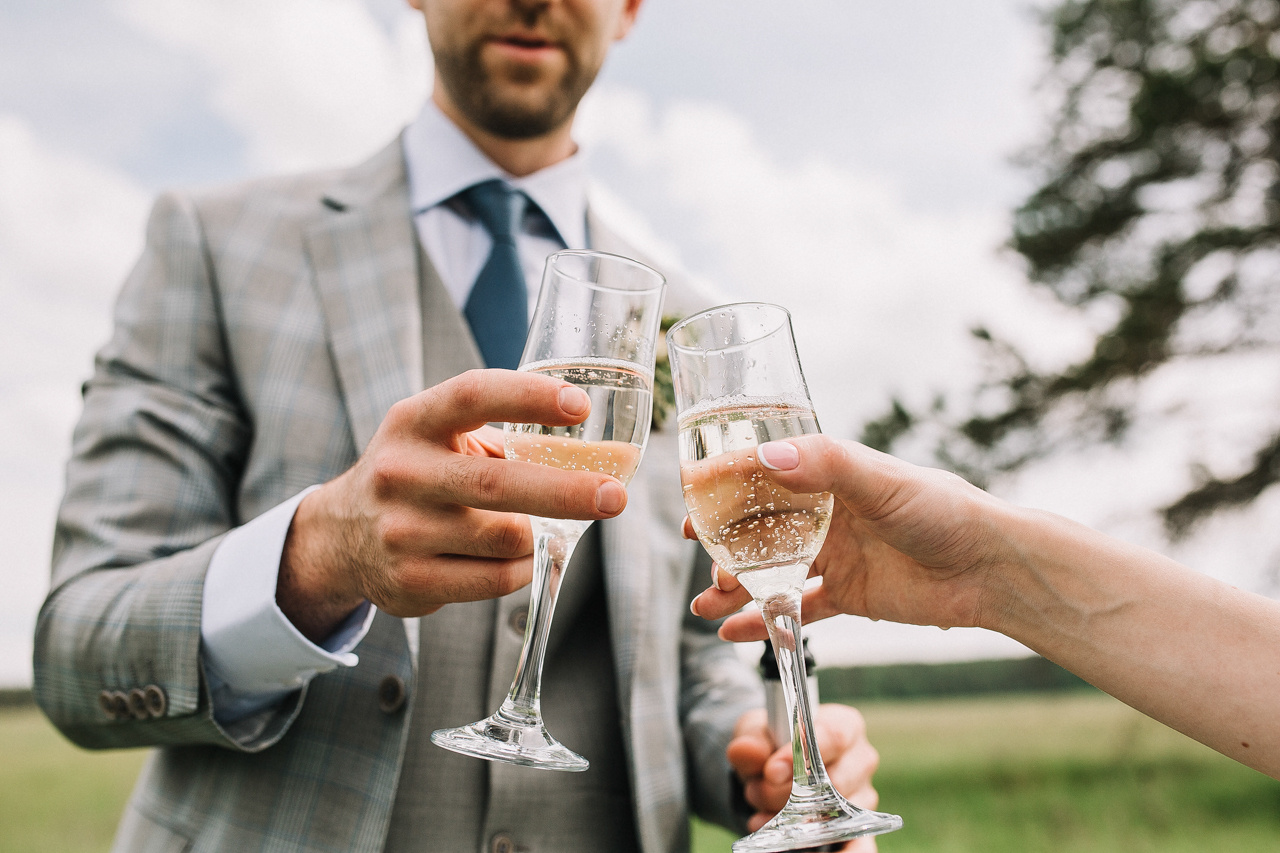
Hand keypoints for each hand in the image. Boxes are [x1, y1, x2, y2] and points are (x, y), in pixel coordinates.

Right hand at [277, 369, 629, 639]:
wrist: (341, 535)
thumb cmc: (419, 473)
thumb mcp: (443, 438)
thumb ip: (508, 439)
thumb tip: (606, 454)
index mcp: (414, 422)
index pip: (472, 396)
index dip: (528, 397)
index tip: (579, 405)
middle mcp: (401, 473)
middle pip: (496, 483)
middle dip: (565, 491)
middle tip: (614, 495)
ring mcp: (401, 531)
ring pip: (503, 538)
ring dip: (543, 534)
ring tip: (561, 524)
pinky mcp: (410, 581)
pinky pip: (494, 579)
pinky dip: (527, 568)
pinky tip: (532, 554)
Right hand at [688, 434, 1010, 641]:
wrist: (989, 569)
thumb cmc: (943, 510)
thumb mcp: (880, 480)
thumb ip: (824, 465)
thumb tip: (765, 459)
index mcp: (830, 476)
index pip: (764, 477)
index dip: (725, 488)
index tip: (692, 500)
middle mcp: (826, 515)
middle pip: (759, 528)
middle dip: (723, 544)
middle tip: (698, 557)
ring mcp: (835, 556)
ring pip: (770, 572)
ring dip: (734, 588)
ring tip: (703, 607)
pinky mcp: (848, 595)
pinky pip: (796, 610)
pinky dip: (764, 622)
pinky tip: (733, 633)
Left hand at [729, 703, 879, 847]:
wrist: (771, 770)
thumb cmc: (772, 742)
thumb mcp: (756, 733)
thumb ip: (751, 741)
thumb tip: (744, 751)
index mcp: (844, 725)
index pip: (833, 737)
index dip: (801, 754)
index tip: (771, 771)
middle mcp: (860, 760)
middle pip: (834, 782)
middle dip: (786, 793)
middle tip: (755, 792)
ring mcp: (862, 797)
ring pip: (833, 815)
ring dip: (790, 820)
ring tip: (760, 813)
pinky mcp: (857, 828)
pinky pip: (854, 845)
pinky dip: (824, 849)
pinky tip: (793, 848)